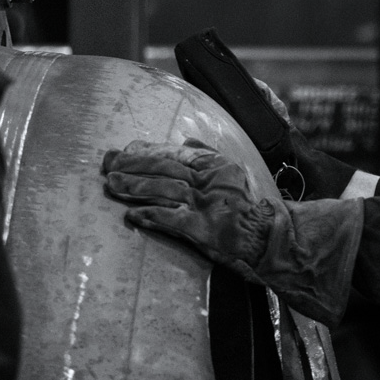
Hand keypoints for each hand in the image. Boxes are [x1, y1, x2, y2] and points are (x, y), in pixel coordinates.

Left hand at [100, 138, 272, 271]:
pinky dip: (150, 215)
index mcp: (214, 166)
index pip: (175, 153)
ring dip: (135, 187)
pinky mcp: (203, 229)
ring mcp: (205, 204)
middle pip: (164, 168)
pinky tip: (131, 214)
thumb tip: (186, 140)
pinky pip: (171, 219)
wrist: (271, 239)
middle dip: (133, 165)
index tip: (125, 150)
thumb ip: (208, 155)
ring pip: (163, 190)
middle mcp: (208, 182)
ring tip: (112, 184)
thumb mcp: (232, 173)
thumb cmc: (249, 208)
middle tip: (108, 164)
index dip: (147, 151)